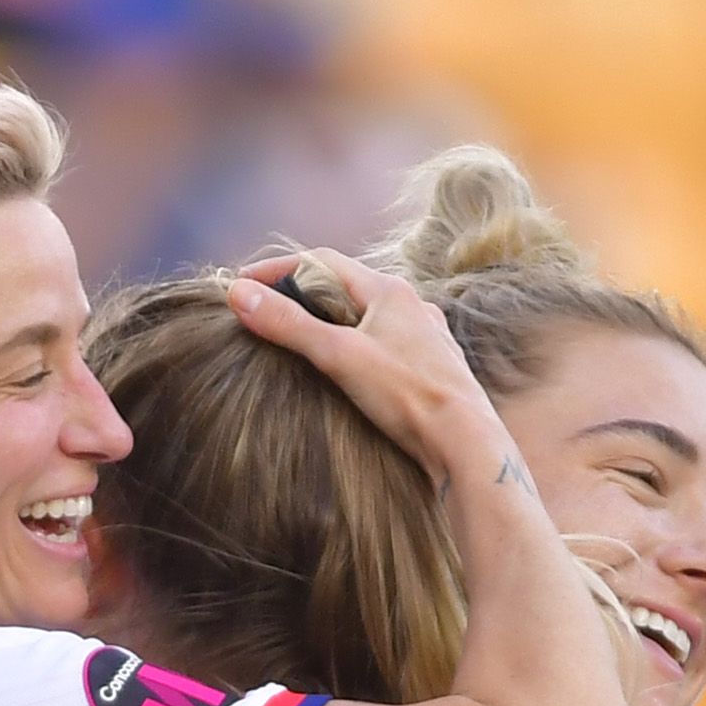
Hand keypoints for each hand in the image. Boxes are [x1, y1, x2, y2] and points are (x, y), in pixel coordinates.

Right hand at [228, 246, 512, 486]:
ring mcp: (426, 338)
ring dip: (332, 320)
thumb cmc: (408, 396)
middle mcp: (412, 306)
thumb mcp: (338, 355)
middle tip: (266, 309)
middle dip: (302, 293)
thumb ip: (288, 324)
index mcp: (390, 291)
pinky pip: (387, 346)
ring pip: (369, 317)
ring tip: (301, 338)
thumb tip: (238, 295)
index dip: (277, 269)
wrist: (466, 444)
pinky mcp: (433, 370)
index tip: (243, 285)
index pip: (322, 261)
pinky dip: (358, 347)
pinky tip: (351, 369)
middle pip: (345, 286)